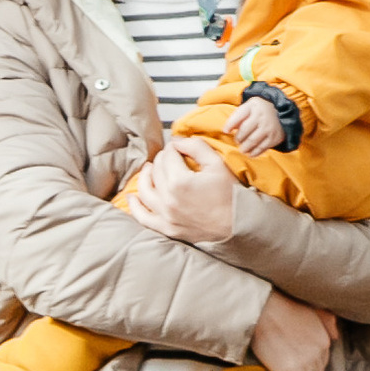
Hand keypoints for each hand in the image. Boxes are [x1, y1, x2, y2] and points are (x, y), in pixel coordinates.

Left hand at [122, 137, 238, 245]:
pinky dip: (135, 206)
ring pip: (144, 190)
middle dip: (161, 159)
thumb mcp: (217, 164)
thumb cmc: (230, 195)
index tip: (178, 147)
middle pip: (156, 170)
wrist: (237, 224)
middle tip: (169, 157)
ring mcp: (166, 216)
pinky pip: (143, 217)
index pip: (168, 156)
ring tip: (149, 169)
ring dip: (145, 176)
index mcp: (179, 181)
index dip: (173, 148)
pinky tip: (132, 197)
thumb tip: (176, 141)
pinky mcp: (167, 228)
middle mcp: (168, 199)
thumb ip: (196, 147)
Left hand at [227, 93, 297, 158]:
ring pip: (252, 141)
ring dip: (244, 147)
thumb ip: (237, 116)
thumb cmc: (258, 111)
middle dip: (238, 138)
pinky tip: (250, 153)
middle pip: (245, 130)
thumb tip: (227, 130)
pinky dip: (254, 152)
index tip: (225, 131)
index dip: (230, 125)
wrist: (281, 112)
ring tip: (242, 149)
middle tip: (237, 141)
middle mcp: (262, 116)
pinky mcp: (274, 137)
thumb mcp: (248, 107)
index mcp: (253, 107)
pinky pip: (262, 148)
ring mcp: (269, 127)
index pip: (238, 116)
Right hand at [250, 289, 336, 370]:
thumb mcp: (313, 309)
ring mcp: (304, 367)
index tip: (303, 367)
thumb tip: (336, 337)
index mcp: (324, 341)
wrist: (263, 309)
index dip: (314, 366)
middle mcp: (318, 356)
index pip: (324, 363)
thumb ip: (328, 322)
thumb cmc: (283, 305)